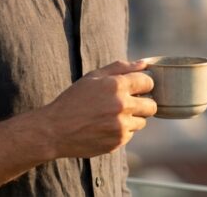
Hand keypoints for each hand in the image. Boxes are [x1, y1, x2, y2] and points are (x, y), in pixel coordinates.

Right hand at [40, 59, 156, 158]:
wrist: (54, 130)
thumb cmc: (73, 100)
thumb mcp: (93, 77)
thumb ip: (120, 68)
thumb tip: (144, 63)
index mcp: (117, 85)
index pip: (148, 82)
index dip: (143, 84)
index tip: (136, 87)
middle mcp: (122, 106)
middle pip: (151, 105)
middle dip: (143, 103)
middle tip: (128, 103)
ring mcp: (121, 126)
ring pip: (142, 121)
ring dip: (132, 118)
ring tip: (111, 116)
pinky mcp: (118, 142)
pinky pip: (130, 134)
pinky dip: (122, 131)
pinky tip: (105, 127)